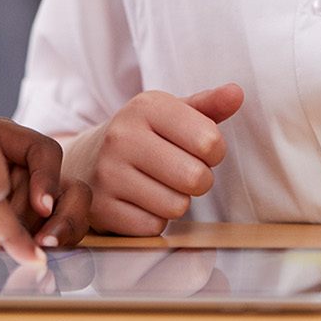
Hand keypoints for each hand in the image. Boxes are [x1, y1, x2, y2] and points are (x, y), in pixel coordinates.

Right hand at [63, 85, 243, 235]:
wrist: (84, 160)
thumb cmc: (143, 136)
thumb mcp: (172, 114)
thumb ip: (209, 105)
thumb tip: (236, 94)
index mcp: (146, 106)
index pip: (209, 140)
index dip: (214, 152)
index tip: (197, 149)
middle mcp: (122, 136)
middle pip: (196, 177)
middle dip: (199, 180)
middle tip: (181, 172)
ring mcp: (107, 173)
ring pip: (176, 206)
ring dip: (177, 201)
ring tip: (159, 185)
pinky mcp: (101, 208)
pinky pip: (153, 226)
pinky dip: (154, 219)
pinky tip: (140, 202)